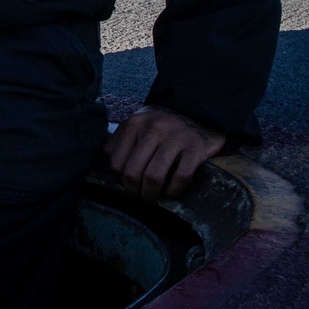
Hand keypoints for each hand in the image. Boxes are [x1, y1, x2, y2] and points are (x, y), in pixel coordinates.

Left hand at [103, 104, 224, 200]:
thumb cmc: (162, 125)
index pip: (116, 163)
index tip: (127, 185)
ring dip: (151, 194)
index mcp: (135, 124)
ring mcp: (175, 138)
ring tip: (153, 196)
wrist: (197, 112)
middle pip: (132, 173)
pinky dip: (173, 191)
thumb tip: (111, 165)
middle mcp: (153, 129)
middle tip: (139, 195)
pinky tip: (171, 192)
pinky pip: (180, 178)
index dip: (119, 181)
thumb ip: (120, 140)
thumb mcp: (137, 124)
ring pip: (153, 177)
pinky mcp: (195, 148)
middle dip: (134, 191)